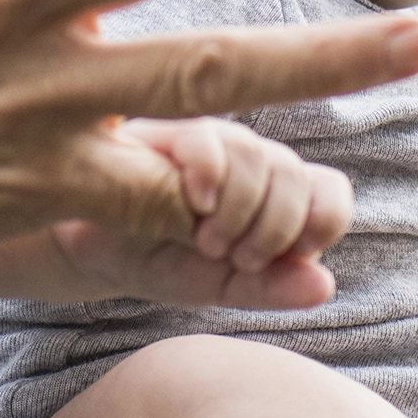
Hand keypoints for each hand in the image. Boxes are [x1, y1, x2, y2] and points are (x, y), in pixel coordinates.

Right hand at [48, 117, 352, 309]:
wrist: (90, 250)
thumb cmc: (160, 262)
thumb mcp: (221, 286)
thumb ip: (273, 287)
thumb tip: (325, 285)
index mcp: (273, 193)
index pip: (327, 191)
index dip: (324, 219)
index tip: (300, 253)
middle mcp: (248, 158)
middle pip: (295, 173)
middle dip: (275, 227)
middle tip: (237, 259)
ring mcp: (209, 139)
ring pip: (256, 155)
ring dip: (241, 210)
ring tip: (206, 243)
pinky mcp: (164, 130)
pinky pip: (207, 139)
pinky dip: (211, 175)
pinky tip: (195, 206)